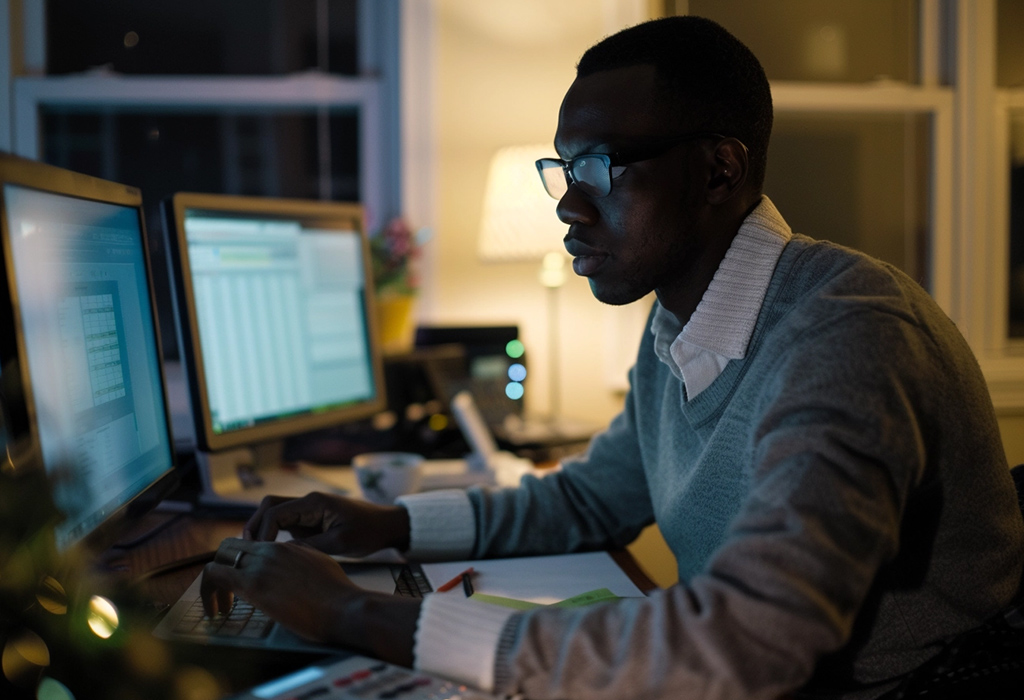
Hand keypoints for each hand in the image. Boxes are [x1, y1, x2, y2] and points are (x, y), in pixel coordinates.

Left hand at [200, 538, 418, 663]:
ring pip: (217, 561)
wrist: (343, 607)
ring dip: (211, 585)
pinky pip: (214, 577)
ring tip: (218, 608)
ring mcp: (260, 565)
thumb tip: (292, 558)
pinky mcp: (252, 584)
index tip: (238, 582)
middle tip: (224, 594)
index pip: (249, 544)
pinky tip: (216, 612)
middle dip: (220, 569)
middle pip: (228, 547)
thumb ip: (301, 557)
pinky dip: (208, 592)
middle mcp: (270, 550)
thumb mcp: (319, 564)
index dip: (237, 560)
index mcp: (286, 546)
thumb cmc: (337, 593)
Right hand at [244, 492, 409, 555]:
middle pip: (270, 506)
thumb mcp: (341, 543)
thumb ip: (311, 547)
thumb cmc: (368, 532)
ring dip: (263, 529)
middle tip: (248, 551)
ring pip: (275, 513)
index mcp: (314, 503)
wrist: (386, 526)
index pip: (276, 512)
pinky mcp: (311, 520)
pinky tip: (271, 553)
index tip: (259, 553)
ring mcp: (308, 511)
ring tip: (256, 554)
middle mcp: (307, 503)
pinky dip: (274, 535)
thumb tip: (282, 554)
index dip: (262, 532)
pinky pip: (286, 524)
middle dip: (255, 526)